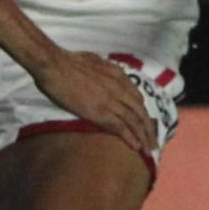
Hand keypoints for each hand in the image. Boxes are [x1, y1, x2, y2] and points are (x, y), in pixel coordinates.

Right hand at [31, 50, 157, 156]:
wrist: (55, 65)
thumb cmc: (66, 61)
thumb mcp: (93, 60)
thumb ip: (103, 70)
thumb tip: (103, 74)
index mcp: (118, 75)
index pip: (137, 97)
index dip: (143, 113)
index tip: (146, 123)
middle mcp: (120, 88)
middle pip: (141, 112)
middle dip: (149, 128)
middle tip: (153, 141)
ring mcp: (111, 100)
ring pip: (135, 121)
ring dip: (144, 137)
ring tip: (149, 149)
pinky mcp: (100, 112)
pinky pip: (121, 127)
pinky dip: (131, 138)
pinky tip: (136, 147)